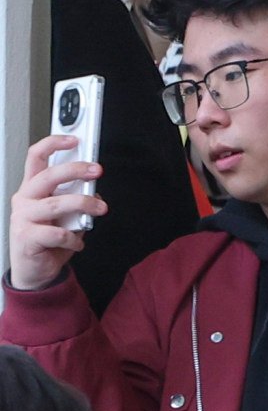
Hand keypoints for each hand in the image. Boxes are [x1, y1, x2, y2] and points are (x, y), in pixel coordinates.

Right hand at [9, 135, 98, 291]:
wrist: (35, 271)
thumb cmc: (49, 239)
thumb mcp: (64, 214)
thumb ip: (75, 200)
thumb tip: (93, 191)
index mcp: (32, 188)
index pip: (36, 158)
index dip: (53, 144)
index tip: (75, 139)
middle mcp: (25, 199)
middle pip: (47, 176)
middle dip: (75, 170)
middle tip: (97, 171)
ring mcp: (23, 218)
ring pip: (56, 203)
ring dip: (83, 204)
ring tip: (99, 209)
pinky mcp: (27, 238)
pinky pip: (57, 233)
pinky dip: (73, 237)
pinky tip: (78, 242)